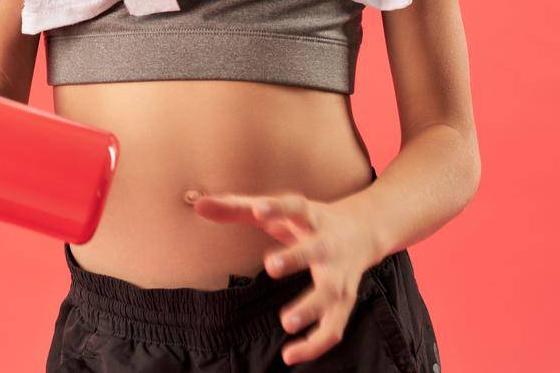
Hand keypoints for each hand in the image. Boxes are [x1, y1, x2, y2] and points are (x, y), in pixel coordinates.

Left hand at [184, 188, 377, 365]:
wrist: (363, 231)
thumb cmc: (306, 219)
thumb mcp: (276, 209)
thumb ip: (236, 207)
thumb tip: (196, 204)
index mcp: (309, 216)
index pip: (294, 206)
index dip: (276, 208)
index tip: (258, 210)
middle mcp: (328, 244)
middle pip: (315, 250)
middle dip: (296, 257)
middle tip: (271, 266)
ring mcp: (339, 274)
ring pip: (330, 293)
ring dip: (311, 308)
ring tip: (285, 321)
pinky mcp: (345, 300)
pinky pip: (335, 326)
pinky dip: (316, 344)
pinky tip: (290, 355)